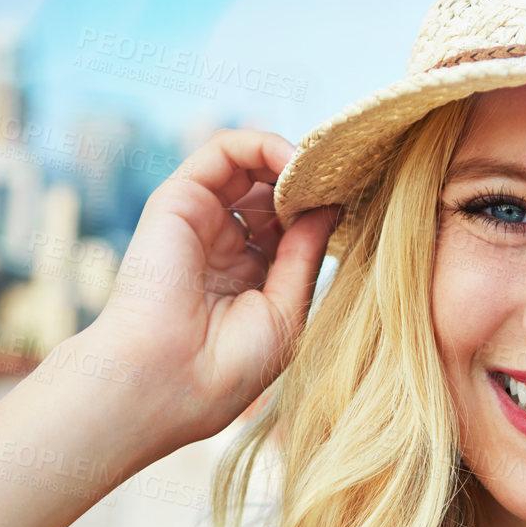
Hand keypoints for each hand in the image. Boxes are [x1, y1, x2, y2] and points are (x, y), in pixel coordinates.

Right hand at [82, 129, 340, 450]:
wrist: (169, 380)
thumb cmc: (227, 365)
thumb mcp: (286, 308)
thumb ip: (306, 252)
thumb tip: (333, 205)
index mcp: (246, 276)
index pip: (288, 227)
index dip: (320, 213)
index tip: (356, 208)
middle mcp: (221, 243)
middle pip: (272, 191)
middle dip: (310, 184)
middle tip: (345, 184)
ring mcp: (200, 220)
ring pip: (249, 164)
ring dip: (292, 160)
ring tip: (323, 173)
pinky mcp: (179, 199)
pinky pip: (223, 150)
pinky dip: (263, 145)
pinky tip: (295, 164)